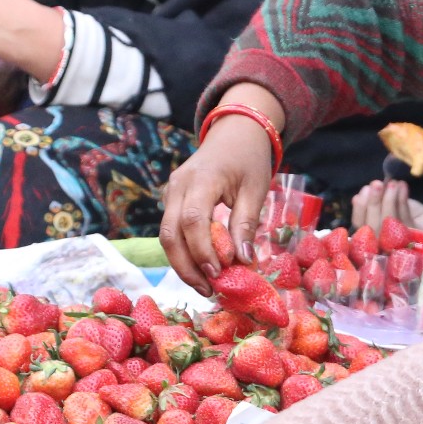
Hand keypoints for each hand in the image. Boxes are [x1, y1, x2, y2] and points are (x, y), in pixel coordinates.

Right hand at [161, 83, 283, 293]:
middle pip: (170, 233)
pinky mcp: (172, 199)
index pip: (193, 220)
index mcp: (201, 179)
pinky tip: (201, 269)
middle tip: (209, 290)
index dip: (203, 250)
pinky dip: (184, 252)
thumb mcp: (256, 190)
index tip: (219, 273)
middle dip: (187, 266)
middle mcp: (178, 185)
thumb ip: (246, 224)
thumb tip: (243, 261)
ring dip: (183, 264)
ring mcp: (171, 192)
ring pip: (166, 235)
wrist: (234, 133)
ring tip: (205, 286)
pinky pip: (172, 231)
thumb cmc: (249, 160)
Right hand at [351, 179, 422, 246]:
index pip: (361, 228)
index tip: (362, 192)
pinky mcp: (416, 241)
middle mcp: (385, 248)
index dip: (360, 210)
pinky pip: (406, 221)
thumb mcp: (387, 205)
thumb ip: (374, 203)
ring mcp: (401, 247)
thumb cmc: (406, 213)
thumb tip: (359, 196)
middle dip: (373, 204)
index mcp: (374, 240)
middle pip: (373, 229)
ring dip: (389, 201)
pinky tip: (402, 187)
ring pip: (389, 224)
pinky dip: (403, 202)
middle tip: (376, 184)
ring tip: (391, 184)